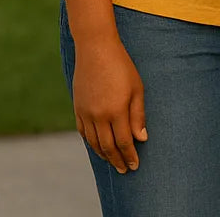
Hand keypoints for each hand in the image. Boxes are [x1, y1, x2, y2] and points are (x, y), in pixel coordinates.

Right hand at [72, 37, 147, 172]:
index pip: (123, 142)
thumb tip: (141, 139)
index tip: (134, 166)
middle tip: (125, 170)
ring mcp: (85, 112)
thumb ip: (138, 115)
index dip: (129, 155)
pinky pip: (83, 132)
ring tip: (112, 162)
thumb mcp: (137, 88)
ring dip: (104, 155)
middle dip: (117, 160)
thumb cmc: (121, 66)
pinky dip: (90, 143)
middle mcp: (98, 115)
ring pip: (94, 142)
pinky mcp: (77, 107)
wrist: (95, 48)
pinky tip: (97, 147)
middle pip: (107, 146)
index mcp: (116, 110)